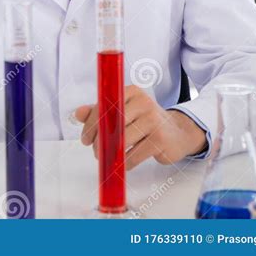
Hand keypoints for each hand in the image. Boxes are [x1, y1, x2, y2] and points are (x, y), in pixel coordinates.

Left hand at [75, 85, 206, 169]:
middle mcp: (144, 102)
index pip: (105, 105)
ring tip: (109, 158)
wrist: (178, 132)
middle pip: (112, 123)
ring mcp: (153, 120)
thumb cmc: (146, 121)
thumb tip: (78, 113)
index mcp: (132, 92)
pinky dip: (125, 163)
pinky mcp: (160, 140)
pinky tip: (124, 163)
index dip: (91, 124)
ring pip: (122, 141)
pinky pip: (134, 156)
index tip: (85, 138)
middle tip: (95, 151)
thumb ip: (101, 112)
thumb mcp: (125, 111)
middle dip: (99, 141)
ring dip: (111, 154)